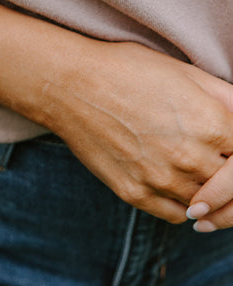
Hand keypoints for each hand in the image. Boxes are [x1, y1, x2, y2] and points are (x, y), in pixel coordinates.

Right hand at [49, 41, 232, 224]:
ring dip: (206, 192)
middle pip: (230, 184)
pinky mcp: (135, 194)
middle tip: (216, 165)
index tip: (228, 149)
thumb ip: (226, 98)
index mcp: (211, 123)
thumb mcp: (184, 72)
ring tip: (193, 170)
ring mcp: (162, 179)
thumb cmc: (127, 69)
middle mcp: (191, 157)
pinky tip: (175, 184)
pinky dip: (183, 206)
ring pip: (206, 204)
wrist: (70, 84)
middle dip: (226, 174)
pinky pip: (177, 215)